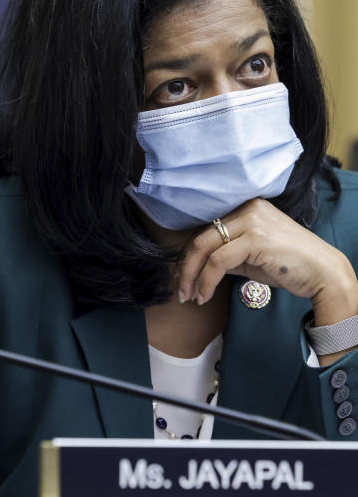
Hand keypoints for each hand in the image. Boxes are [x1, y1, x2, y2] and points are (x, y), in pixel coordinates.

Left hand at [177, 198, 357, 326]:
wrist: (324, 273)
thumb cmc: (289, 266)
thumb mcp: (250, 255)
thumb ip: (226, 254)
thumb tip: (198, 266)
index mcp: (246, 208)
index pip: (206, 231)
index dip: (190, 256)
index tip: (183, 277)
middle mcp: (247, 209)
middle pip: (200, 238)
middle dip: (185, 267)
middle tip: (181, 291)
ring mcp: (252, 221)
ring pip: (205, 248)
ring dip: (192, 277)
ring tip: (190, 296)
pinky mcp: (256, 238)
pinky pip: (218, 261)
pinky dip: (206, 280)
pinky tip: (205, 295)